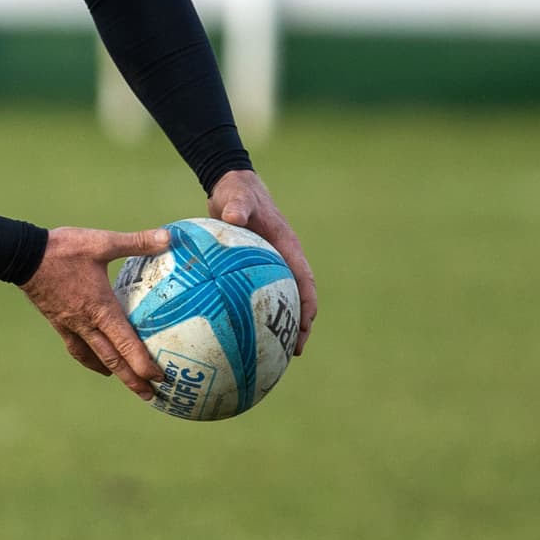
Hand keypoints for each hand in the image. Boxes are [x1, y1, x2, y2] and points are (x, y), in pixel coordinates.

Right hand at [21, 224, 174, 398]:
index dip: (142, 363)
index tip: (159, 378)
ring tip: (122, 380)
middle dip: (131, 379)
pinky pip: (76, 347)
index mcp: (100, 308)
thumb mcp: (102, 242)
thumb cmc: (64, 250)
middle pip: (112, 359)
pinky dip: (89, 358)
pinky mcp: (58, 321)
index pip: (125, 343)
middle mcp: (86, 323)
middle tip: (150, 395)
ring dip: (111, 372)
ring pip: (93, 357)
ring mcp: (70, 325)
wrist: (23, 256)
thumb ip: (137, 241)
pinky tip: (93, 358)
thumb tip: (169, 237)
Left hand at [207, 166, 320, 353]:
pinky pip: (255, 295)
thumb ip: (237, 206)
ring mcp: (270, 267)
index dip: (307, 305)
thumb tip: (234, 215)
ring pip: (278, 300)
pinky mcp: (254, 270)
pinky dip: (251, 314)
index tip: (305, 326)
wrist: (231, 185)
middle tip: (293, 351)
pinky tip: (235, 333)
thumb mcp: (237, 197)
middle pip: (297, 298)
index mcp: (287, 248)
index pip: (304, 281)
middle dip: (299, 325)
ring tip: (271, 353)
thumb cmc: (237, 192)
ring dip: (278, 325)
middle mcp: (283, 260)